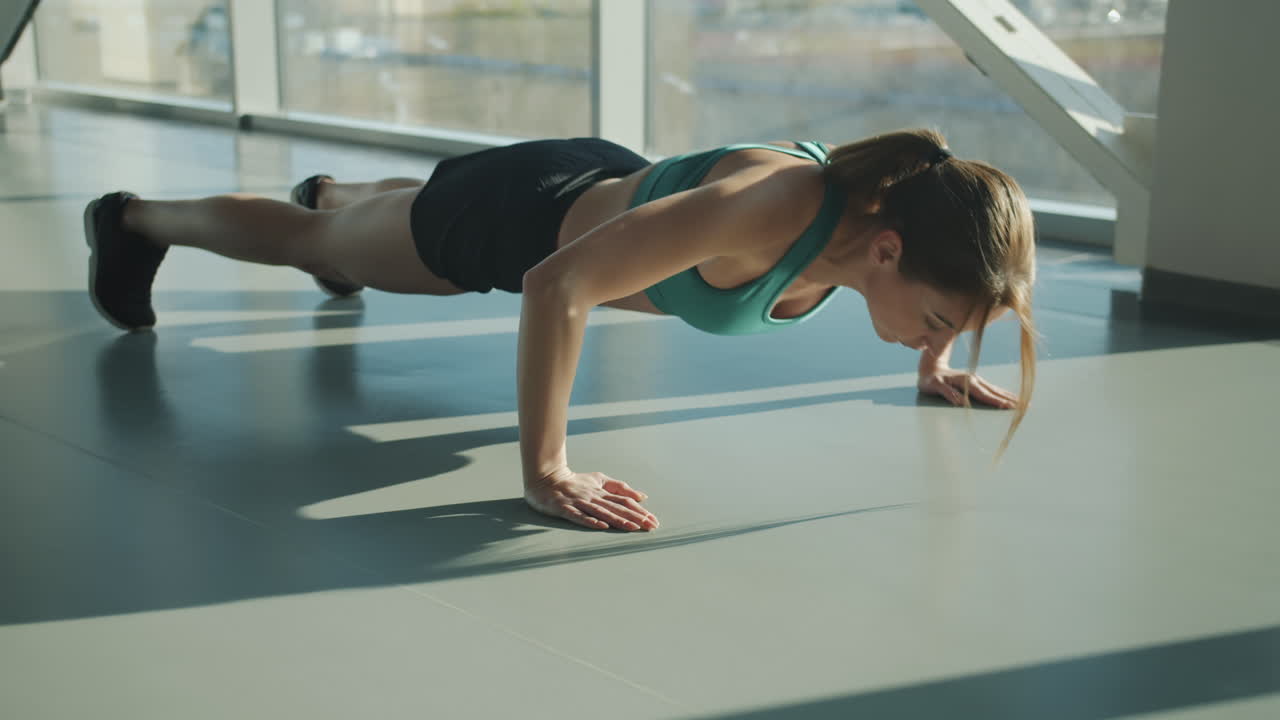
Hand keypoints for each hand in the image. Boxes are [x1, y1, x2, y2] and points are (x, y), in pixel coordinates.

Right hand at [524, 468, 658, 531]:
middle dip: (635, 517)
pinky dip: (591, 521)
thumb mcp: (598, 479)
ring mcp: (579, 502)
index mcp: (601, 491)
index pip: (624, 500)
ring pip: (601, 512)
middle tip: (650, 526)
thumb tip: (641, 496)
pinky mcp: (565, 509)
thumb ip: (619, 487)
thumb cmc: (575, 482)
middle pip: (617, 507)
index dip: (639, 510)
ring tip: (632, 527)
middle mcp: (593, 496)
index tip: (653, 520)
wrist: (546, 479)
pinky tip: (602, 527)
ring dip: (618, 520)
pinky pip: (579, 516)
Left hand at [918, 368, 1017, 408]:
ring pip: (995, 389)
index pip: (985, 394)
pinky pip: (990, 389)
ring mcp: (975, 380)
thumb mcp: (933, 385)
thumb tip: (960, 401)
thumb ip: (946, 392)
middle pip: (994, 392)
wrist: (929, 368)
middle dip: (1009, 399)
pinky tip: (1007, 397)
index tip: (1010, 406)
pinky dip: (1001, 393)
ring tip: (1022, 402)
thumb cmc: (929, 380)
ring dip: (1008, 396)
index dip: (997, 401)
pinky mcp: (974, 381)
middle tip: (1025, 405)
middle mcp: (974, 380)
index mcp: (967, 382)